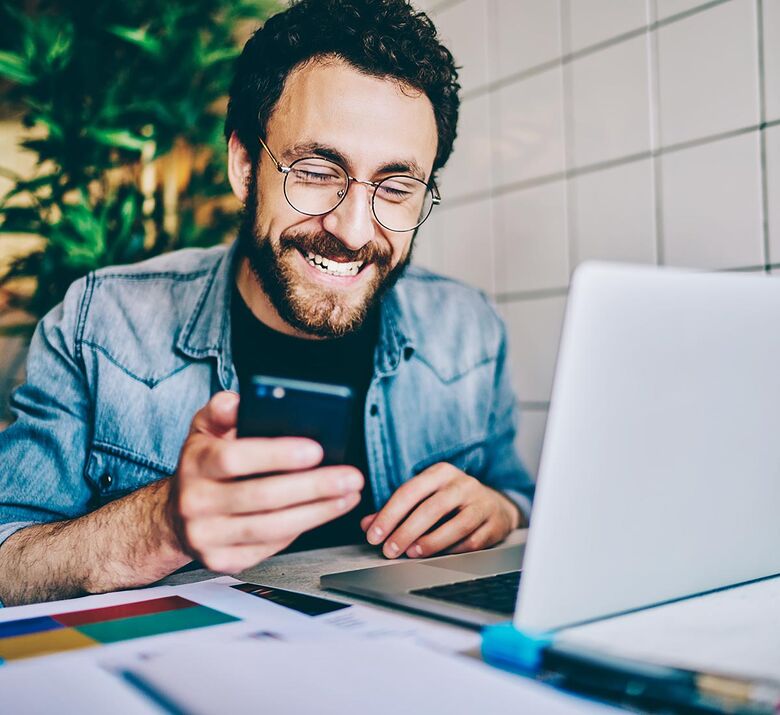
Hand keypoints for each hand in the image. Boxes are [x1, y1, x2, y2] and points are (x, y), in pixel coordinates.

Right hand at [168, 391, 363, 572]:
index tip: (316, 450)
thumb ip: (222, 410)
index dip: (277, 455)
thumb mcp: (204, 428)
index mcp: (195, 463)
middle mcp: (196, 502)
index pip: (235, 459)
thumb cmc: (203, 465)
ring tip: (348, 495)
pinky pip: (270, 546)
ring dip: (318, 512)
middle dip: (314, 486)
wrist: (176, 515)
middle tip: (350, 477)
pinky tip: (324, 512)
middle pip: (262, 497)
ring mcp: (207, 536)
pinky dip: (302, 529)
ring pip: (272, 527)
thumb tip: (240, 401)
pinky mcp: (222, 560)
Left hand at [359, 463, 520, 558]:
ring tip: (411, 553)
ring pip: (456, 524)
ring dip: (431, 541)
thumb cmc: (451, 502)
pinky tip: (437, 557)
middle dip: (406, 531)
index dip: (389, 514)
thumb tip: (367, 524)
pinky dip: (452, 550)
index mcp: (440, 473)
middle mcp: (462, 484)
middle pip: (431, 508)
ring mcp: (481, 503)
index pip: (410, 491)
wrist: (495, 505)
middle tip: (389, 550)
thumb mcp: (424, 497)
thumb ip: (395, 510)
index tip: (373, 534)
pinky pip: (473, 541)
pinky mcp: (494, 524)